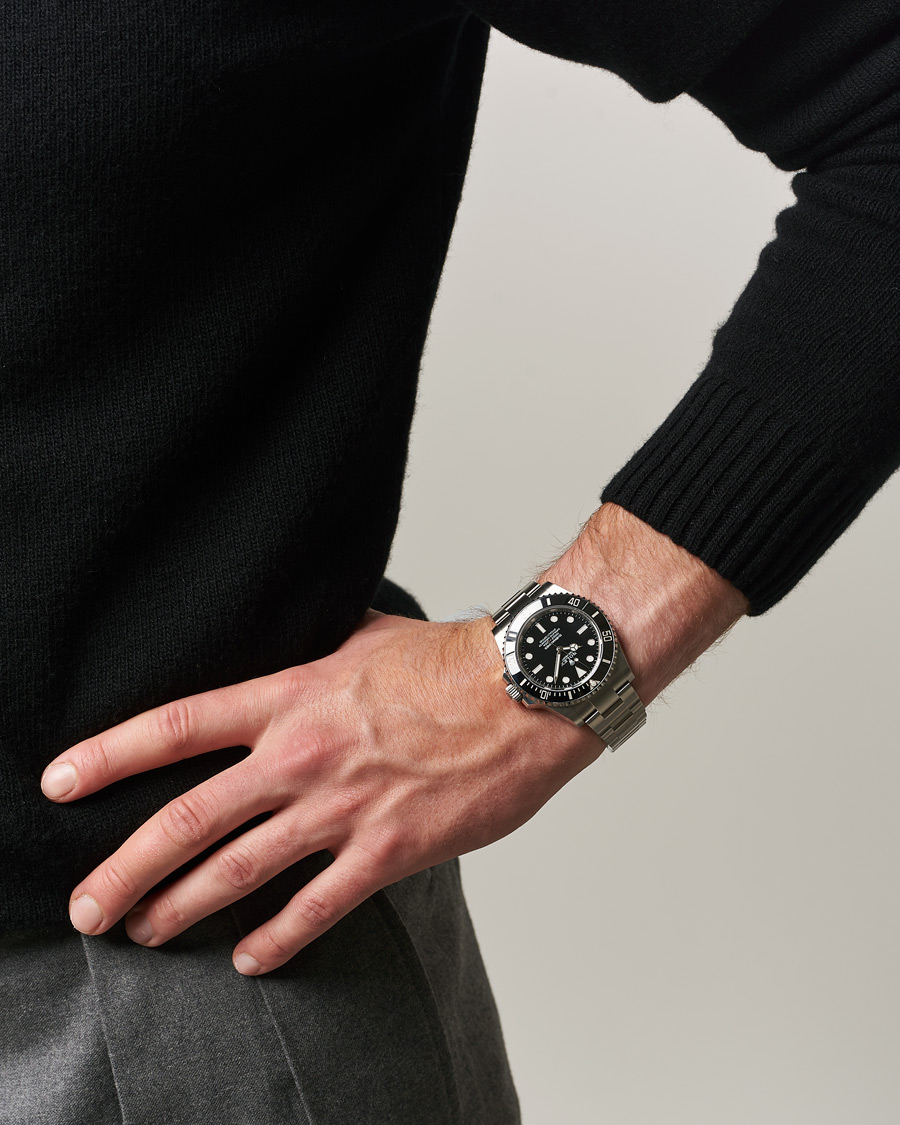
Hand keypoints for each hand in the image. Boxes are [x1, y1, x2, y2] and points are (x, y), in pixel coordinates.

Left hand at [40, 610, 599, 975]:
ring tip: (144, 933)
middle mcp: (303, 755)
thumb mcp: (364, 636)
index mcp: (292, 697)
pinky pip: (318, 908)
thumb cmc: (451, 661)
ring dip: (181, 908)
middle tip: (86, 905)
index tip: (60, 781)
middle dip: (125, 868)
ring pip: (239, 871)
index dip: (110, 755)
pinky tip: (249, 959)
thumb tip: (285, 643)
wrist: (526, 692)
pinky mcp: (389, 850)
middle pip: (189, 818)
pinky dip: (278, 940)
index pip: (178, 726)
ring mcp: (344, 808)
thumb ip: (312, 651)